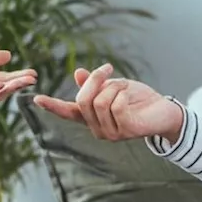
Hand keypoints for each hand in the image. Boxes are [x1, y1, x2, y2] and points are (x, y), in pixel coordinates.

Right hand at [32, 64, 182, 142]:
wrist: (165, 111)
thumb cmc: (139, 100)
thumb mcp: (114, 87)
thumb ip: (96, 84)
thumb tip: (78, 73)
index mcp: (92, 119)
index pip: (68, 113)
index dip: (52, 105)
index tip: (36, 98)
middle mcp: (98, 129)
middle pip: (83, 100)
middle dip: (94, 79)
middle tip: (108, 68)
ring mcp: (111, 133)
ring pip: (99, 101)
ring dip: (113, 85)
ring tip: (124, 86)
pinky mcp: (125, 130)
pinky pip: (114, 104)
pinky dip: (122, 92)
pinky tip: (130, 96)